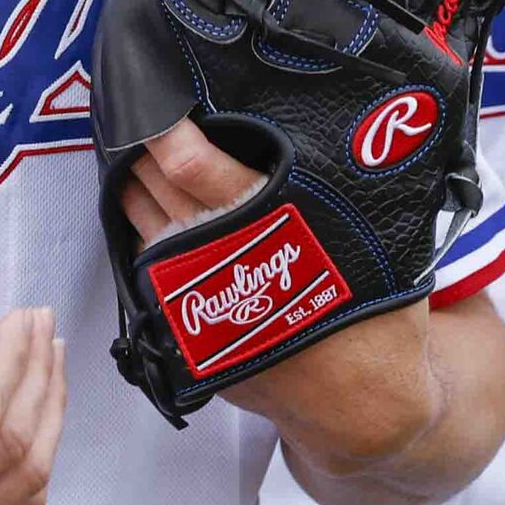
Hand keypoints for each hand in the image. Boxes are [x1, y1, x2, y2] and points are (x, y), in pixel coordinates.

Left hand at [126, 123, 496, 504]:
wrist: (362, 402)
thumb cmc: (373, 312)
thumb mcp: (367, 233)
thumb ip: (336, 179)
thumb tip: (328, 122)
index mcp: (265, 226)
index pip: (192, 165)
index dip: (164, 130)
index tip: (150, 101)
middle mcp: (217, 260)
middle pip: (154, 189)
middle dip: (139, 150)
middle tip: (135, 116)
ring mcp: (192, 299)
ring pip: (141, 226)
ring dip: (132, 189)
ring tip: (133, 156)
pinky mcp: (180, 331)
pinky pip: (146, 270)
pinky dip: (142, 237)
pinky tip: (147, 215)